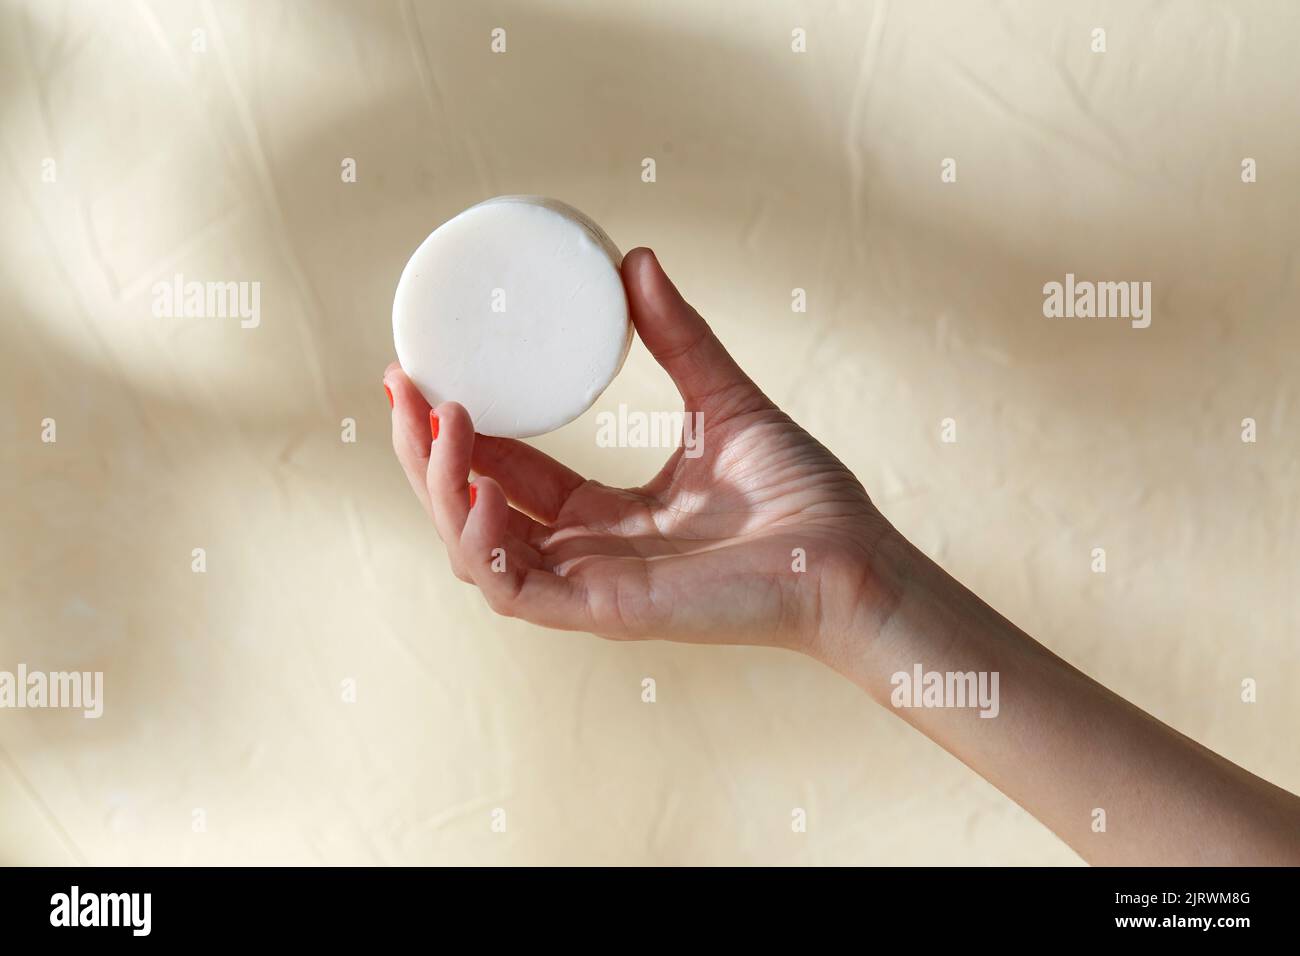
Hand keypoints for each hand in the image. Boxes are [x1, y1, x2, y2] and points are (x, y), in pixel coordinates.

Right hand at [384, 248, 898, 656]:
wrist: (850, 555)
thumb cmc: (799, 494)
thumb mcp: (720, 398)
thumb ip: (677, 338)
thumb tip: (636, 260)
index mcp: (602, 513)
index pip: (503, 471)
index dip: (454, 428)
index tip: (421, 369)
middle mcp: (583, 550)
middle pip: (468, 507)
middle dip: (421, 449)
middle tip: (401, 383)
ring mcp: (586, 583)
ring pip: (472, 548)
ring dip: (437, 484)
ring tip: (436, 417)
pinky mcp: (602, 610)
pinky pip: (512, 587)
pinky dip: (480, 539)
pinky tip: (477, 483)